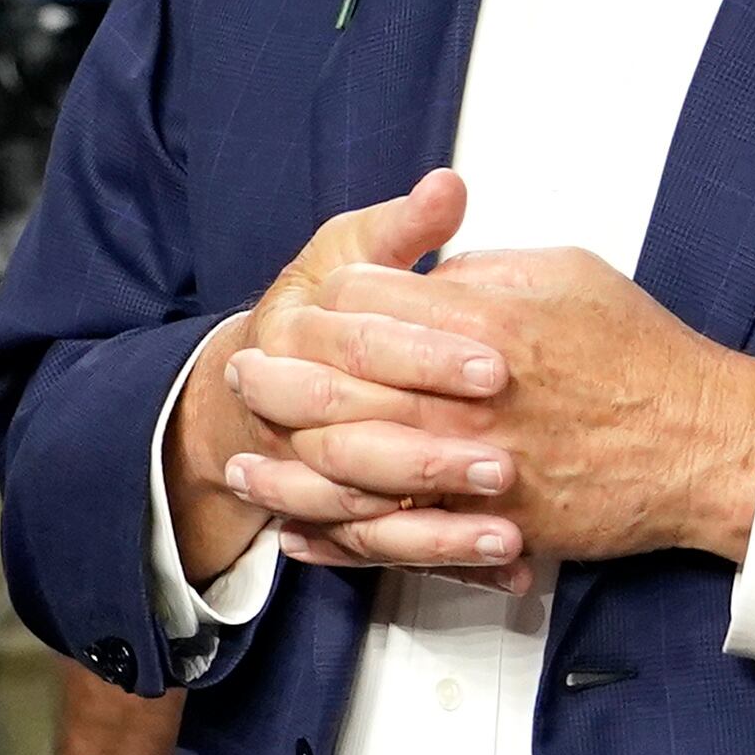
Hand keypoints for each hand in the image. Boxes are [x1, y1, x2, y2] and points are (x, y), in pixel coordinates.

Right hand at [163, 171, 469, 584]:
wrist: (245, 382)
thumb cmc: (319, 311)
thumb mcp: (350, 251)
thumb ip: (401, 228)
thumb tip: (447, 187)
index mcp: (294, 332)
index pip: (362, 344)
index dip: (428, 356)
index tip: (498, 367)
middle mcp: (289, 410)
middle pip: (357, 443)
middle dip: (434, 458)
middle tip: (509, 464)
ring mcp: (305, 472)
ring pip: (363, 515)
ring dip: (439, 531)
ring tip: (510, 534)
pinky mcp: (330, 516)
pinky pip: (378, 554)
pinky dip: (440, 563)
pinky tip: (504, 567)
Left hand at [236, 244, 754, 578]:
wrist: (703, 442)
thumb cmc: (643, 353)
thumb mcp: (565, 272)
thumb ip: (484, 270)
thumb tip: (429, 274)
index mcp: (482, 320)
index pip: (366, 300)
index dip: (326, 298)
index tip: (305, 302)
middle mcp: (467, 395)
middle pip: (339, 381)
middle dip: (280, 377)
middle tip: (242, 375)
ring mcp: (476, 466)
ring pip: (352, 467)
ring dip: (289, 466)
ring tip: (245, 462)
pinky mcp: (491, 524)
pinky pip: (396, 537)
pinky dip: (340, 539)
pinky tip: (301, 533)